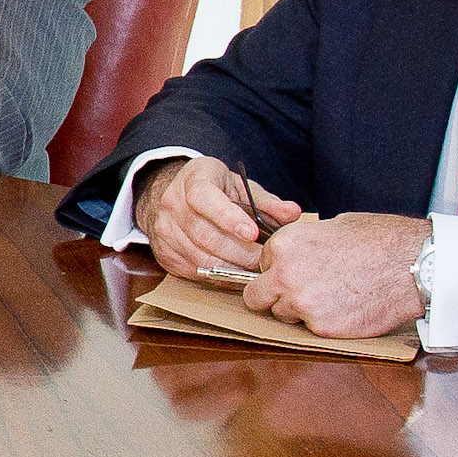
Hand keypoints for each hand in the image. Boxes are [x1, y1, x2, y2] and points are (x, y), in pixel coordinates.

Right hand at [134, 155, 297, 283]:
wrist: (175, 197)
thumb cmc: (216, 191)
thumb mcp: (240, 187)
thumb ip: (267, 202)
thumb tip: (292, 213)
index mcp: (193, 180)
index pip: (204, 198)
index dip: (228, 217)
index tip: (253, 233)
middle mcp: (172, 204)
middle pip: (205, 235)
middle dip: (241, 252)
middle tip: (266, 259)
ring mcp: (165, 230)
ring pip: (201, 257)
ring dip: (233, 267)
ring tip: (255, 268)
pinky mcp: (164, 253)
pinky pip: (195, 271)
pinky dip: (220, 276)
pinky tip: (237, 272)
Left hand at [243, 211, 432, 340]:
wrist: (412, 265)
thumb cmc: (378, 241)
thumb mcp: (329, 228)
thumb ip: (301, 245)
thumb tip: (292, 255)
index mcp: (283, 245)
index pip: (261, 266)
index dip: (277, 270)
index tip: (294, 273)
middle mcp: (284, 275)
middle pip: (257, 296)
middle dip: (273, 296)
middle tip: (298, 294)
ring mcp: (302, 304)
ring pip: (282, 315)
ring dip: (298, 311)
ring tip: (331, 298)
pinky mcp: (322, 327)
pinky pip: (310, 329)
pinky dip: (324, 323)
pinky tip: (345, 309)